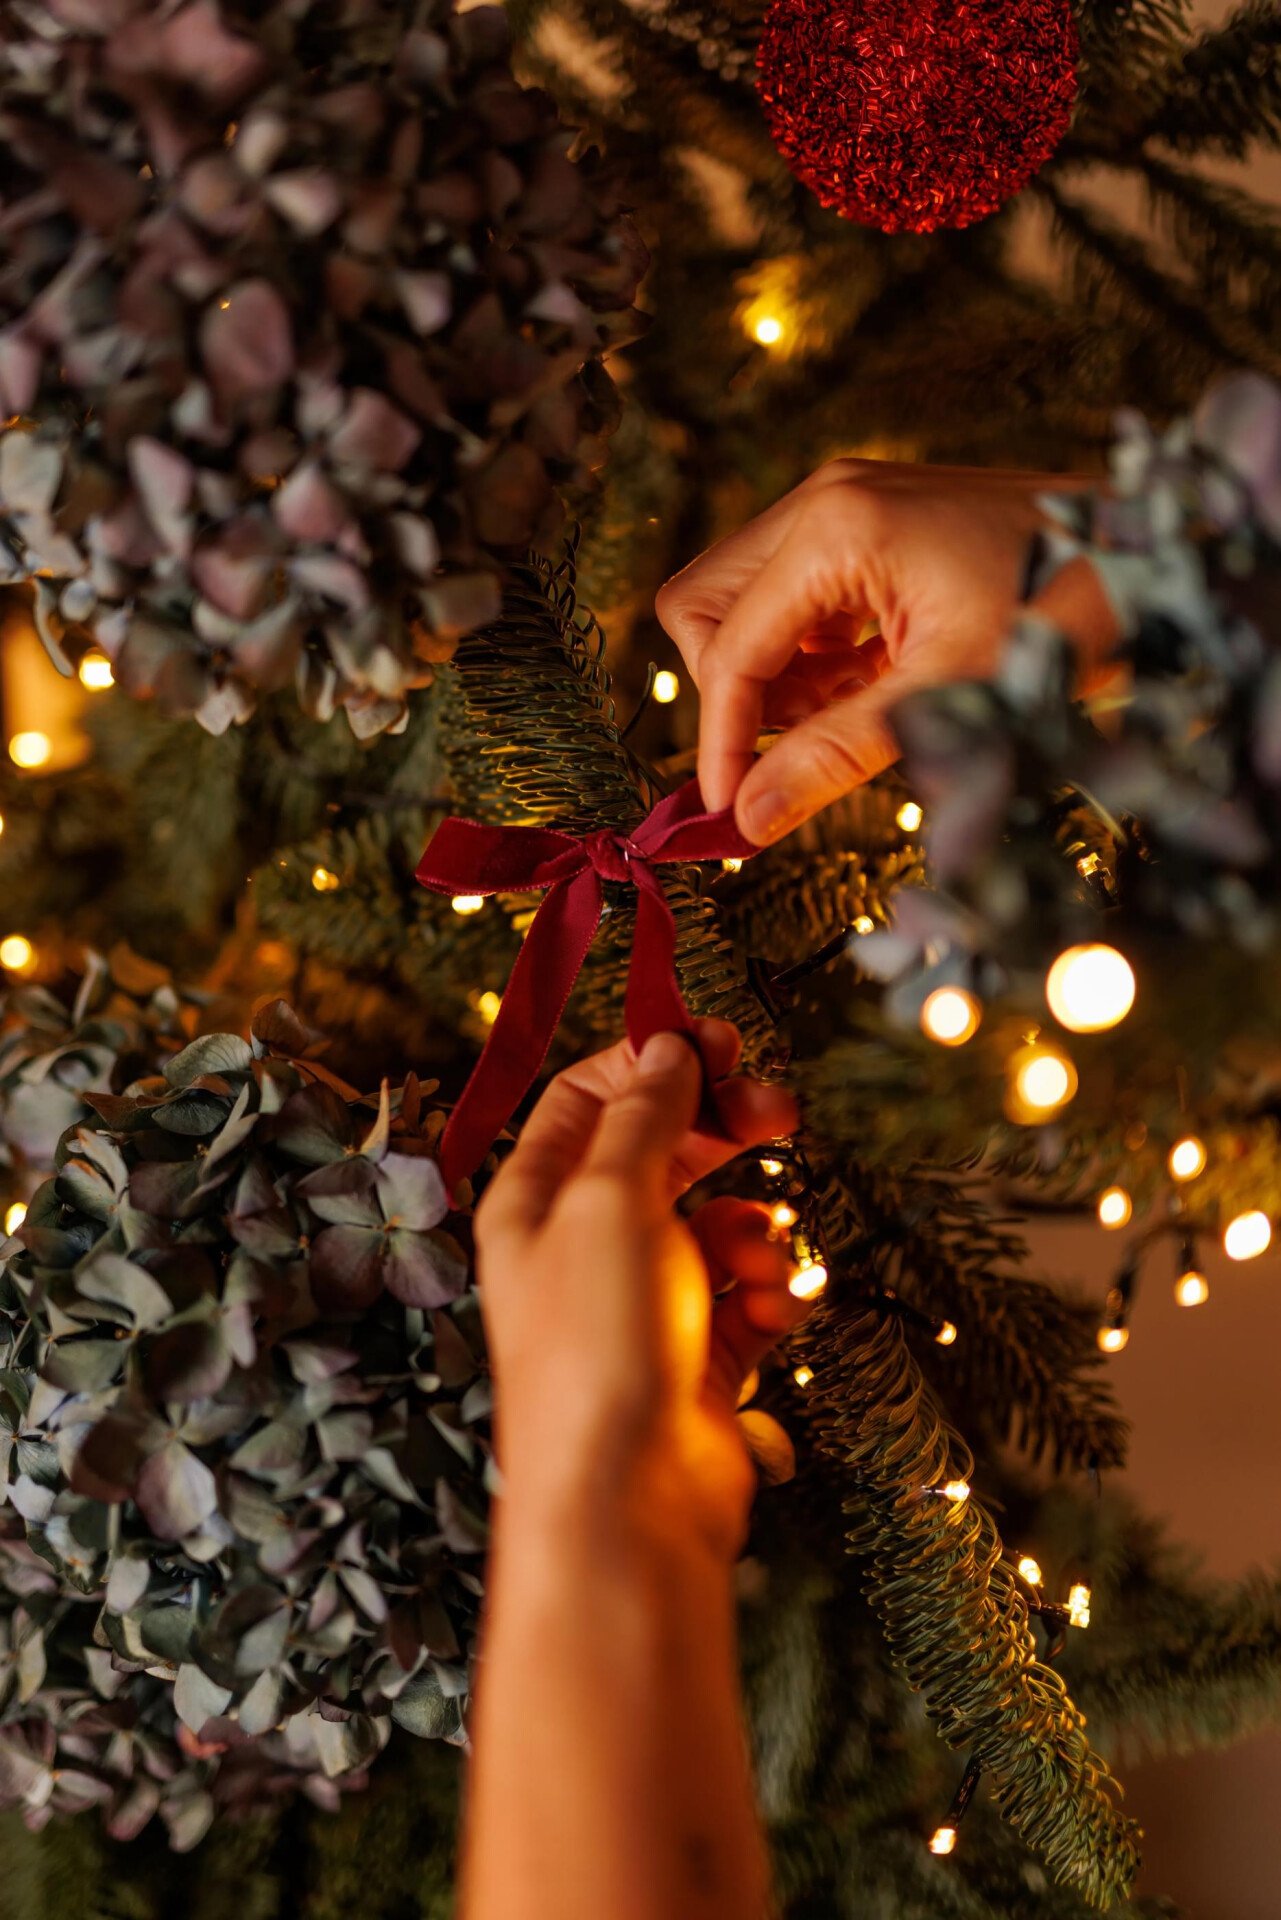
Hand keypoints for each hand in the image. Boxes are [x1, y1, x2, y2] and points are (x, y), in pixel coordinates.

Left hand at [474, 1022, 803, 1560]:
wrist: (628, 1507)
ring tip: (761, 1259)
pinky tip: (773, 1313)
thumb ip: (644, 1117)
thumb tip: (668, 1050)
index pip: (590, 1097)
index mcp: (533, 1200)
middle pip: (662, 1149)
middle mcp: (581, 1245)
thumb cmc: (596, 1349)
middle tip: (781, 1110)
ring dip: (753, 1228)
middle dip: (724, 1127)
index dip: (655, 1060)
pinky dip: (769, 1292)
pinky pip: (747, 1292)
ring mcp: (642, 1302)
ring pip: (717, 1222)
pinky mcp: (696, 1356)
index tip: (723, 1043)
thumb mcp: (611, 1202)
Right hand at [656, 457, 1119, 843]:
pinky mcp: (864, 521)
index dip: (720, 742)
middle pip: (701, 605)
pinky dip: (808, 658)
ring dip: (770, 677)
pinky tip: (867, 689)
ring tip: (846, 719)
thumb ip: (835, 757)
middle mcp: (823, 500)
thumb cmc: (1069, 609)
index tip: (729, 814)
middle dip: (731, 691)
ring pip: (738, 602)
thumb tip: (747, 820)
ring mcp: (842, 502)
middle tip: (788, 748)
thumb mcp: (950, 697)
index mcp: (837, 529)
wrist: (1154, 551)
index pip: (726, 649)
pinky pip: (789, 597)